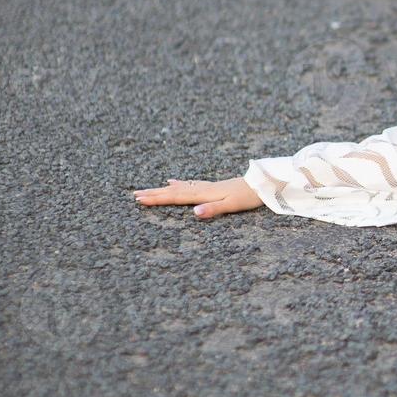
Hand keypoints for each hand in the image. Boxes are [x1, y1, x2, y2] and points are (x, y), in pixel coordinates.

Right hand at [133, 177, 263, 219]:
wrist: (263, 184)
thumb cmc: (249, 197)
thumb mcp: (232, 206)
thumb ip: (213, 210)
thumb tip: (194, 214)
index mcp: (203, 195)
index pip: (175, 197)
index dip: (157, 199)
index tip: (139, 200)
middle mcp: (202, 189)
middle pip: (173, 191)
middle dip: (153, 194)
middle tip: (133, 195)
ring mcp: (206, 187)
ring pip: (178, 188)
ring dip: (161, 189)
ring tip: (146, 190)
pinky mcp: (212, 186)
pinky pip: (188, 185)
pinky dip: (177, 184)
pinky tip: (172, 182)